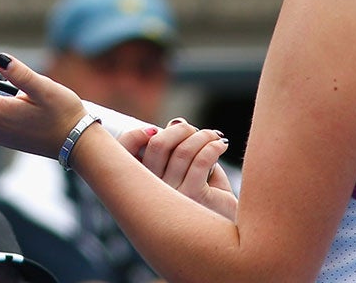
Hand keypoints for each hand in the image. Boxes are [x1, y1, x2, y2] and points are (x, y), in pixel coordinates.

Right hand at [121, 118, 236, 216]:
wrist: (230, 233)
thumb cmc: (206, 200)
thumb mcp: (185, 174)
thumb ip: (175, 151)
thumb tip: (175, 123)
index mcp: (144, 186)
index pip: (124, 153)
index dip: (134, 135)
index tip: (153, 129)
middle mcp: (152, 192)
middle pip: (158, 144)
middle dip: (178, 130)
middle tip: (193, 129)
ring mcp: (172, 195)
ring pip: (183, 150)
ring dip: (202, 136)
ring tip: (214, 136)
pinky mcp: (194, 196)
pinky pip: (201, 160)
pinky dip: (212, 147)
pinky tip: (221, 145)